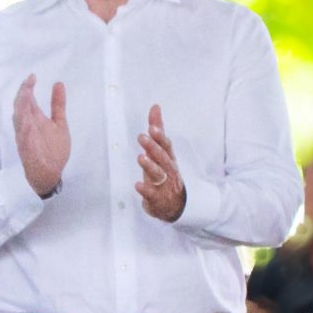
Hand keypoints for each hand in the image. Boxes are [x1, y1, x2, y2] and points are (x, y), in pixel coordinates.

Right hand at [12, 75, 70, 198]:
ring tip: (25, 94)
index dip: (28, 88)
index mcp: (34, 119)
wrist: (51, 174)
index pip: (28, 100)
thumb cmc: (53, 150)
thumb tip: (59, 83)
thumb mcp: (60, 124)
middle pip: (20, 107)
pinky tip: (26, 120)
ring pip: (19, 120)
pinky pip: (23, 138)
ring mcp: (25, 137)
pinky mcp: (26, 149)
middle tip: (28, 82)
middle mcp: (27, 126)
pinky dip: (24, 129)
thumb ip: (58, 105)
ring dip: (21, 107)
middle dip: (23, 94)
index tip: (32, 76)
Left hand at [134, 105, 186, 222]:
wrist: (175, 205)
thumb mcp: (162, 151)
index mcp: (168, 158)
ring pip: (158, 174)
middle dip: (153, 147)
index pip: (166, 145)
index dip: (160, 137)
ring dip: (150, 165)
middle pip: (162, 157)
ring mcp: (163, 184)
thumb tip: (155, 107)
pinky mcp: (156, 198)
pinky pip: (151, 194)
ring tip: (140, 157)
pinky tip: (138, 184)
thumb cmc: (166, 173)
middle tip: (142, 137)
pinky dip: (145, 189)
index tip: (152, 127)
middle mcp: (168, 170)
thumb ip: (158, 130)